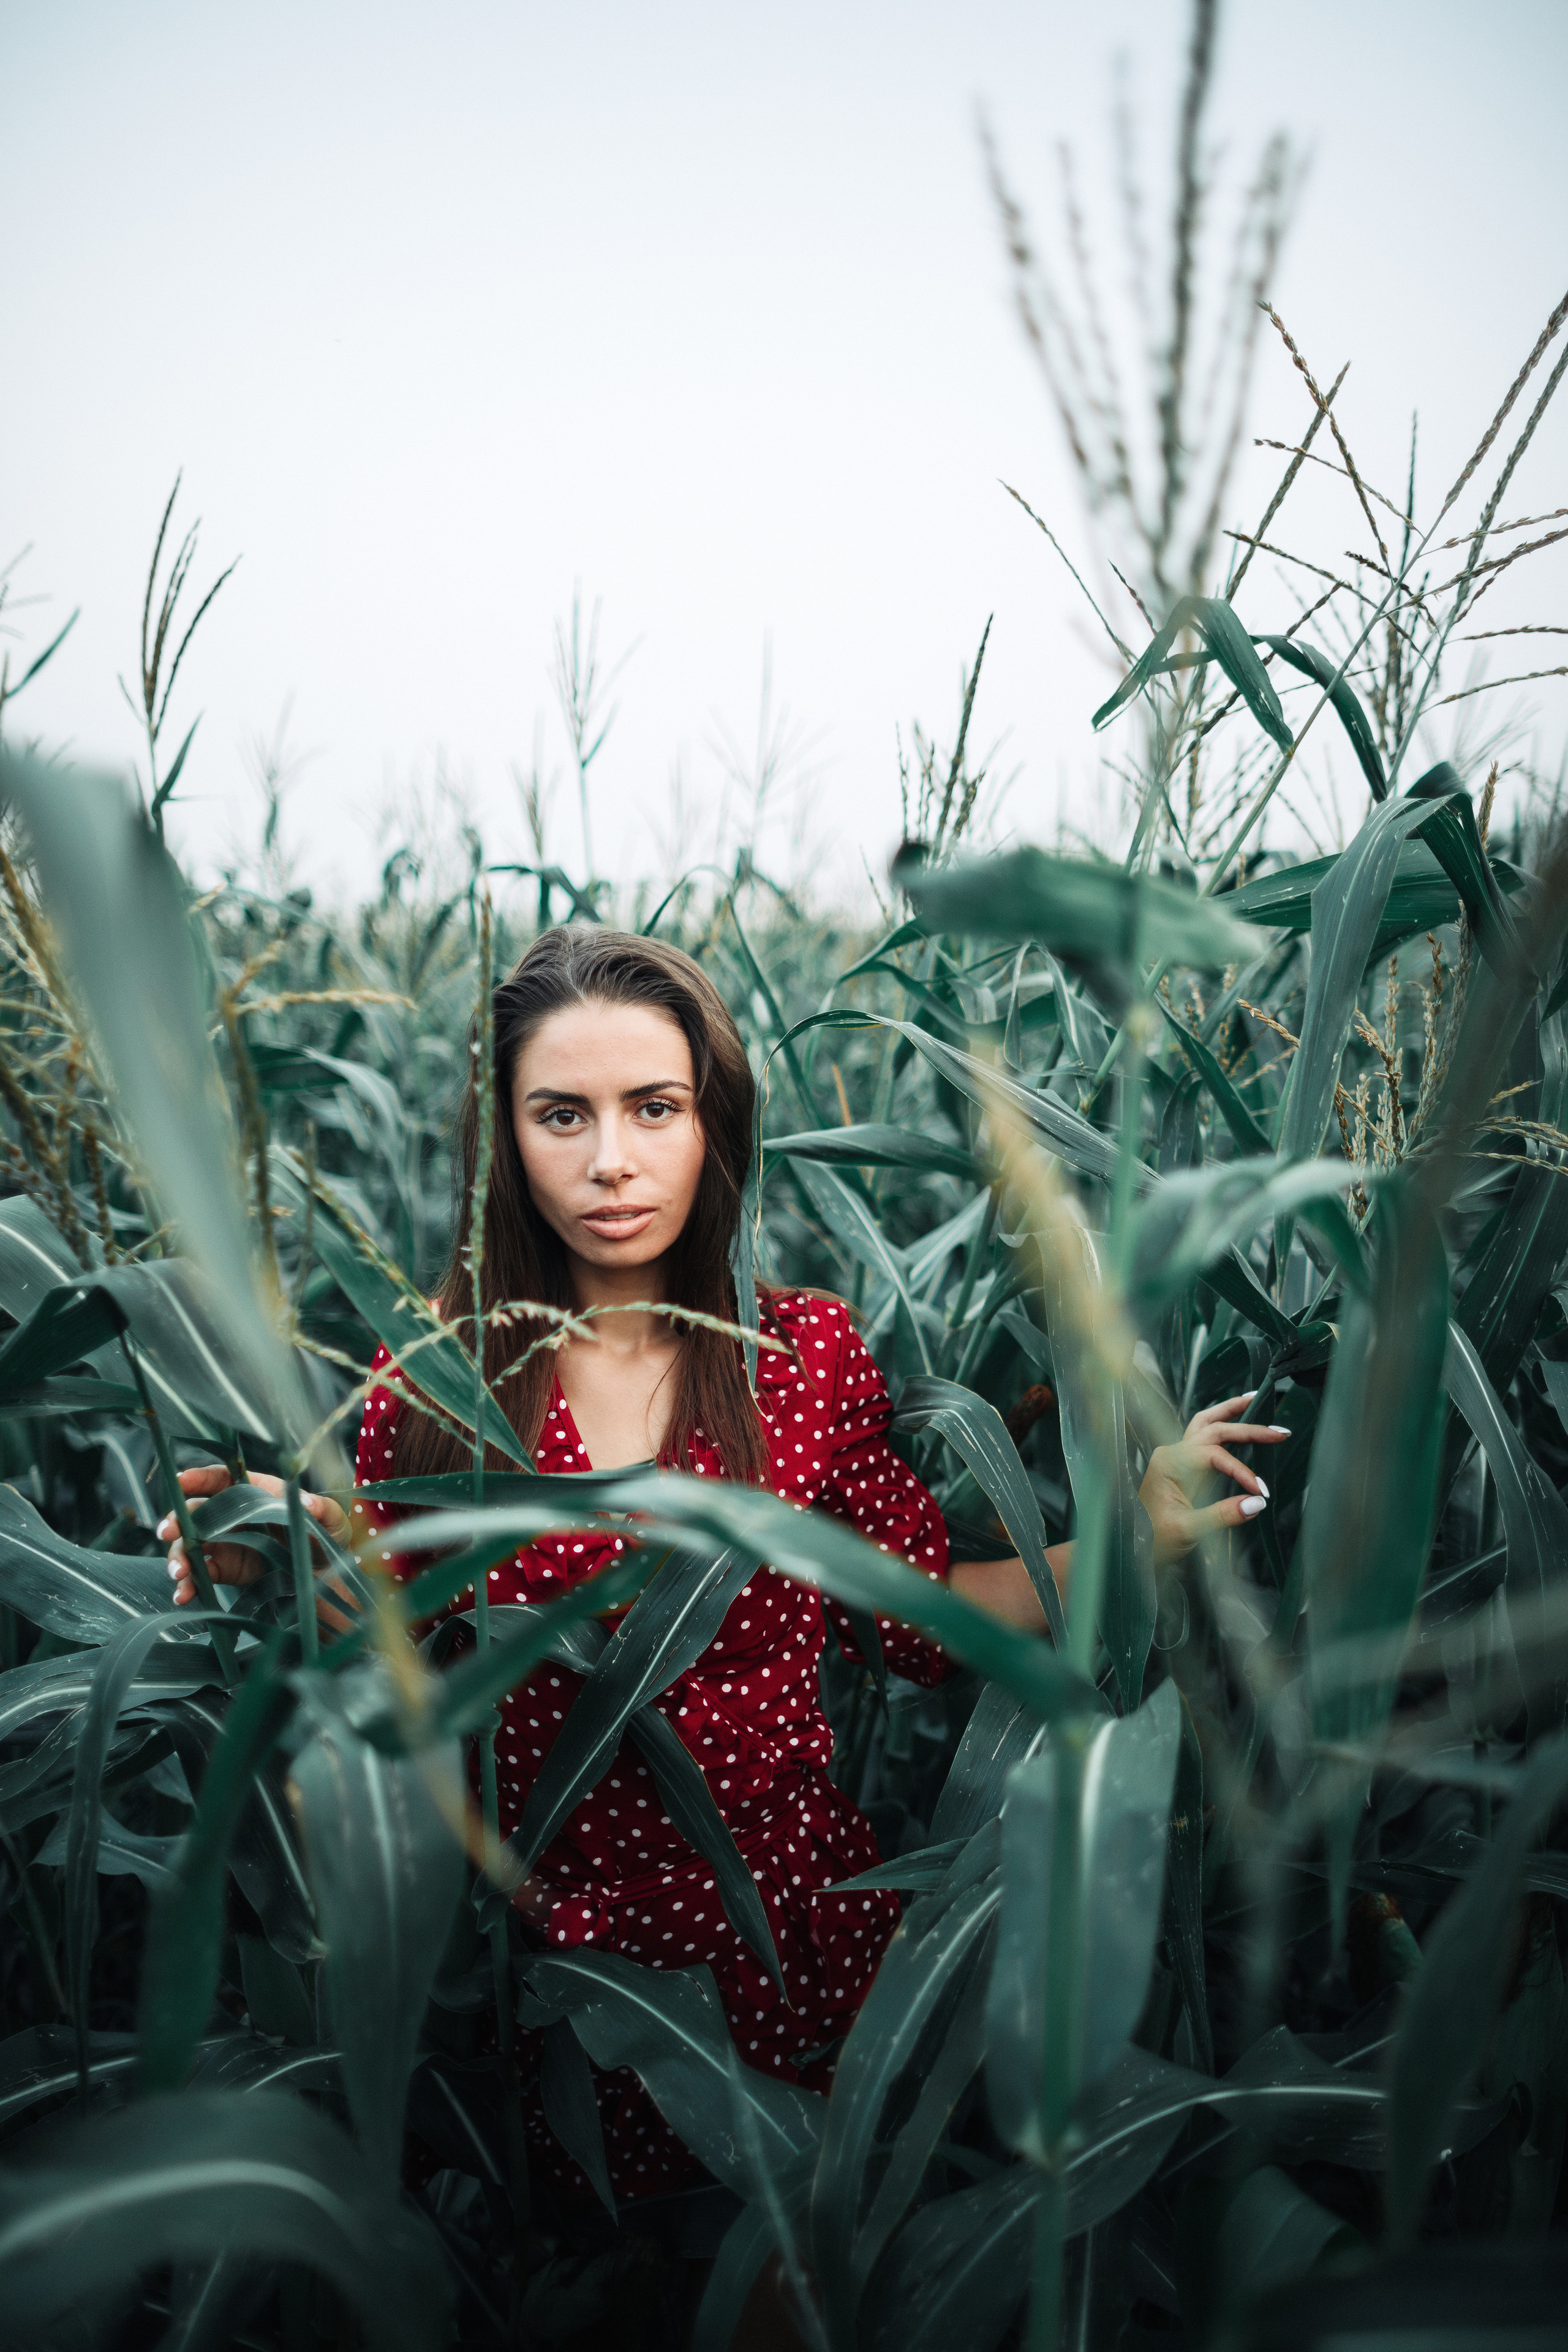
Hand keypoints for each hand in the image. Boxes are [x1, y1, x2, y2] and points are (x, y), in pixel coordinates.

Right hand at [160, 1466, 348, 1607]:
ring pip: (192, 1545)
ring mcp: (228, 1543)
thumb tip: (306, 1504)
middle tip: (167, 1533)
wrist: (329, 1578)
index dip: (200, 1477)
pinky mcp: (226, 1570)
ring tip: (178, 1574)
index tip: (181, 1480)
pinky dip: (189, 1584)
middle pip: (196, 1512)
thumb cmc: (329, 1537)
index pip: (223, 1478)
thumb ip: (320, 1510)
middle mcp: (236, 1515)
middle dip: (177, 1521)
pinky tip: (183, 1595)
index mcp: (257, 1492)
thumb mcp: (332, 1520)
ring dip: (179, 1557)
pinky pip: (201, 1574)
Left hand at [1138, 1393, 1289, 1566]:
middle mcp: (1171, 1452)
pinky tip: (1237, 1420)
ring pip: (1206, 1423)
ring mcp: (1175, 1455)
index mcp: (1169, 1462)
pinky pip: (1203, 1436)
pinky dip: (1222, 1425)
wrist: (1133, 1546)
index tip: (1261, 1491)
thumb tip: (1257, 1503)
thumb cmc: (1153, 1539)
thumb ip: (1223, 1515)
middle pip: (1213, 1428)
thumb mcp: (1188, 1530)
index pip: (1214, 1455)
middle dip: (1248, 1428)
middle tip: (1279, 1431)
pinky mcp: (1182, 1464)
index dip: (1241, 1471)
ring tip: (1255, 1398)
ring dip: (1231, 1411)